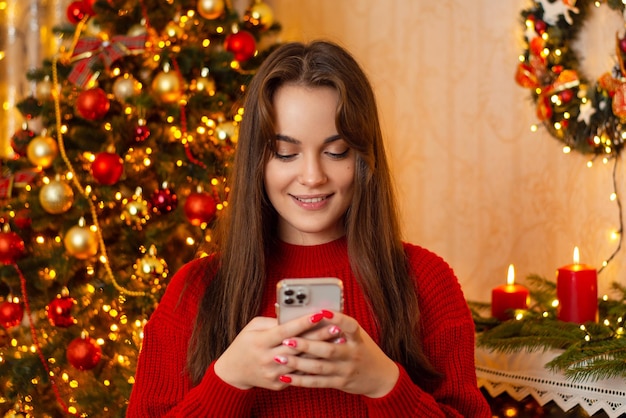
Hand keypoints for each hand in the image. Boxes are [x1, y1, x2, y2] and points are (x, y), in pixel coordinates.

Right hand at [213, 314, 335, 390]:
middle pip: (298, 346)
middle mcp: (267, 358)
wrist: (234, 372)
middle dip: (319, 336)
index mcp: (260, 341)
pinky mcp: (279, 384)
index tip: (319, 314)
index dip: (303, 323)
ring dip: (321, 352)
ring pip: (302, 362)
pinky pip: (299, 374)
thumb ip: (272, 321)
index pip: (285, 331)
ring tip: (338, 342)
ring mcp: (274, 374)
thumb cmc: (245, 344)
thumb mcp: (253, 327)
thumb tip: (293, 315)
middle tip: (336, 327)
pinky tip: (327, 357)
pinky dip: (314, 365)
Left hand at [277, 311, 399, 397]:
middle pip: (328, 350)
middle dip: (306, 345)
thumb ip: (340, 326)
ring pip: (319, 367)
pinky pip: (317, 382)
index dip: (337, 319)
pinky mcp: (339, 383)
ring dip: (298, 363)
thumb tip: (316, 311)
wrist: (380, 377)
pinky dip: (300, 380)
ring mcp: (346, 370)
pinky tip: (286, 376)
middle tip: (287, 340)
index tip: (322, 312)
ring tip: (279, 358)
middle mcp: (353, 354)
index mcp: (357, 338)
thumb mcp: (358, 335)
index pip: (350, 326)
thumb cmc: (363, 349)